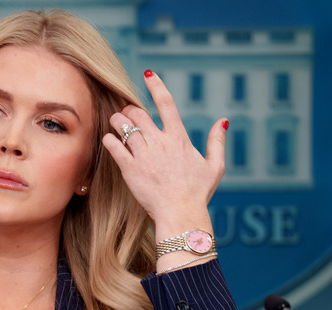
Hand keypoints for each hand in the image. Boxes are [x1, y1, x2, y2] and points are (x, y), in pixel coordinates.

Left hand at [101, 70, 226, 240]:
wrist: (180, 213)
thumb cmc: (198, 192)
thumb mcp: (215, 166)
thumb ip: (217, 142)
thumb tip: (223, 121)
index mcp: (179, 138)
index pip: (166, 103)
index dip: (157, 85)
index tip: (149, 73)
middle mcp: (160, 142)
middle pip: (138, 113)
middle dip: (129, 109)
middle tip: (126, 113)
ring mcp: (144, 154)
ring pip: (123, 127)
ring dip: (116, 121)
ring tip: (115, 122)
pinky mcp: (129, 168)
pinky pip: (114, 146)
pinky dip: (109, 139)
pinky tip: (108, 139)